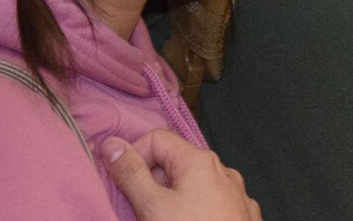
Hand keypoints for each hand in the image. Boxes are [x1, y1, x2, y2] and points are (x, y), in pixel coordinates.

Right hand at [103, 130, 260, 220]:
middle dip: (151, 183)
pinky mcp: (240, 215)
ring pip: (192, 187)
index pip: (156, 139)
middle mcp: (221, 170)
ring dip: (171, 200)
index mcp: (199, 160)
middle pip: (174, 163)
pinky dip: (193, 212)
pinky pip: (209, 204)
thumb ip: (131, 174)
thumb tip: (112, 145)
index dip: (133, 157)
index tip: (121, 184)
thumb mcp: (153, 207)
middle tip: (139, 211)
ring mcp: (234, 194)